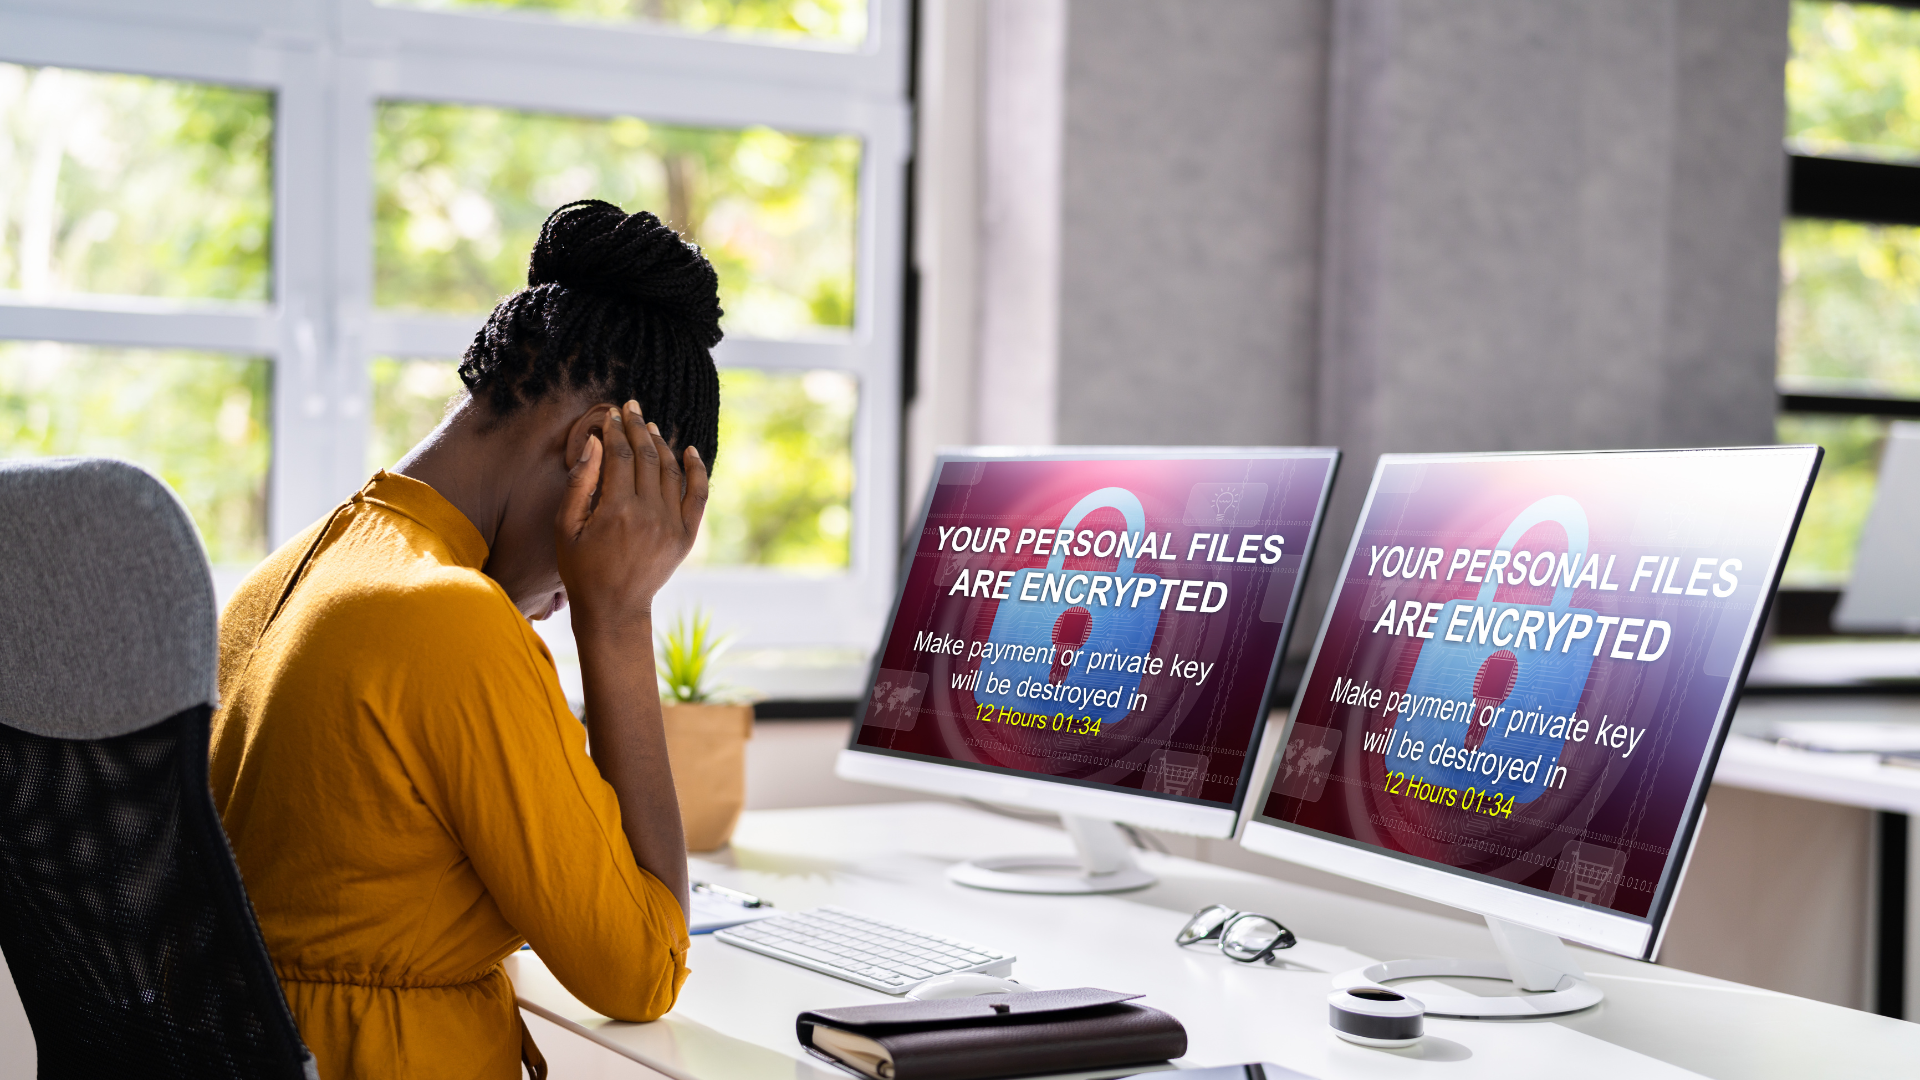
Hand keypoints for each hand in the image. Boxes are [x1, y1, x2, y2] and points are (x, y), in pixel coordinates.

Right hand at [556, 400, 708, 637]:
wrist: (615, 608)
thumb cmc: (581, 568)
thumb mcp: (566, 527)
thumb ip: (580, 483)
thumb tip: (594, 443)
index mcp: (616, 510)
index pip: (620, 456)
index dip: (615, 431)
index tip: (610, 416)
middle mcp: (648, 514)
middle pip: (646, 456)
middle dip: (637, 427)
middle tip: (631, 408)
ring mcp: (671, 525)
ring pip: (670, 470)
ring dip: (660, 444)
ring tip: (650, 426)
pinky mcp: (686, 536)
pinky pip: (698, 494)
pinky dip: (697, 470)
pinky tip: (690, 451)